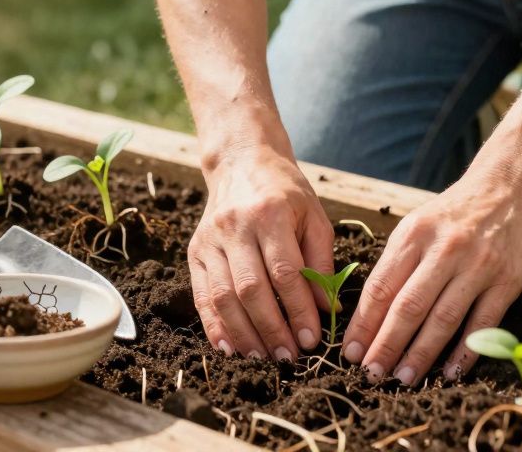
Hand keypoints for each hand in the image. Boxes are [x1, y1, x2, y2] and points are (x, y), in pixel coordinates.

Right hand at [189, 147, 334, 359]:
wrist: (240, 163)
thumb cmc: (284, 192)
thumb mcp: (313, 216)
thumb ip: (321, 261)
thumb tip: (327, 308)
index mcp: (269, 214)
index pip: (284, 272)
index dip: (298, 309)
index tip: (312, 338)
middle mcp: (235, 227)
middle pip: (250, 288)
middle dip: (271, 329)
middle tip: (289, 357)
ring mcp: (209, 240)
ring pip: (223, 296)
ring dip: (243, 334)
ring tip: (263, 358)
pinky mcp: (194, 252)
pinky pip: (201, 296)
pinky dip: (214, 326)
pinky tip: (229, 348)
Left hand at [340, 173, 521, 384]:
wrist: (510, 188)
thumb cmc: (454, 213)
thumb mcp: (416, 226)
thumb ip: (395, 264)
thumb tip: (369, 315)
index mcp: (414, 235)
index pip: (382, 287)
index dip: (364, 323)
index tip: (351, 351)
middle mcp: (445, 250)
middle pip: (409, 306)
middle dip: (386, 345)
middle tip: (371, 373)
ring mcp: (478, 266)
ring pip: (443, 318)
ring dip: (421, 354)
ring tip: (403, 378)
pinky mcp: (507, 281)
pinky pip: (483, 323)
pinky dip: (466, 351)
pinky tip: (450, 372)